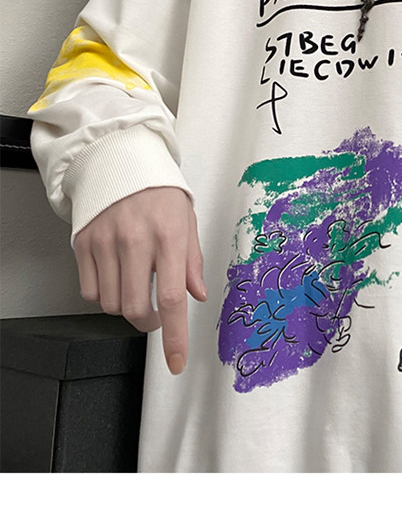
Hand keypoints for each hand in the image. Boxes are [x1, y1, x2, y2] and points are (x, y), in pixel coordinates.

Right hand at [73, 186, 206, 375]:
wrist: (120, 160)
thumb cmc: (160, 190)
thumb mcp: (187, 221)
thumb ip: (192, 261)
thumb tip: (198, 295)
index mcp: (168, 237)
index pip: (172, 297)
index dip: (174, 336)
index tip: (175, 361)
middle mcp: (135, 241)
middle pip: (136, 308)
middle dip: (149, 322)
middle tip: (157, 314)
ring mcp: (106, 243)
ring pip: (112, 304)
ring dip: (126, 307)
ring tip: (137, 286)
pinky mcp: (83, 244)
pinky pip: (91, 291)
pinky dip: (104, 295)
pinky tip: (116, 277)